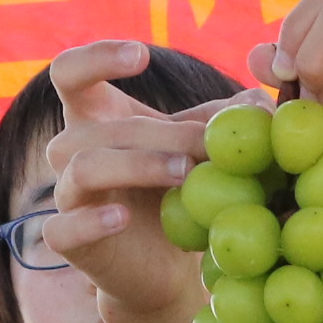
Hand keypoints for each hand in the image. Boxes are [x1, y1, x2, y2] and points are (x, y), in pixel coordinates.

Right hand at [38, 41, 213, 311]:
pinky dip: (91, 221)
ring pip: (84, 167)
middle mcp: (71, 150)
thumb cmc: (175, 193)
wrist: (163, 266)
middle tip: (208, 145)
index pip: (69, 73)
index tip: (141, 56)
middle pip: (99, 128)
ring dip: (138, 165)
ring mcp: (66, 195)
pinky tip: (122, 218)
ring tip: (185, 173)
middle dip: (161, 133)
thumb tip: (259, 102)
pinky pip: (62, 228)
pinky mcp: (67, 241)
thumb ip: (221, 121)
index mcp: (95, 117)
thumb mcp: (195, 149)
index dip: (96, 58)